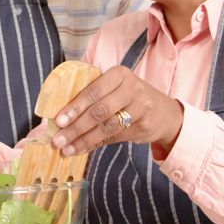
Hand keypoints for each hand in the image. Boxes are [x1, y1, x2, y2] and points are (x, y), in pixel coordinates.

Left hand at [51, 66, 183, 156]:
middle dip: (76, 127)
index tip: (59, 120)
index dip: (75, 107)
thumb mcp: (115, 88)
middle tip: (58, 140)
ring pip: (107, 127)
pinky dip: (96, 144)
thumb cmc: (130, 98)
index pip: (93, 91)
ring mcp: (141, 107)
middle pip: (99, 111)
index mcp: (119, 74)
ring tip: (67, 148)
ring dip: (84, 140)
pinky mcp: (145, 126)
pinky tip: (82, 149)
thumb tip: (59, 118)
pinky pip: (115, 137)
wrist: (165, 113)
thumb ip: (91, 97)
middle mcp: (132, 88)